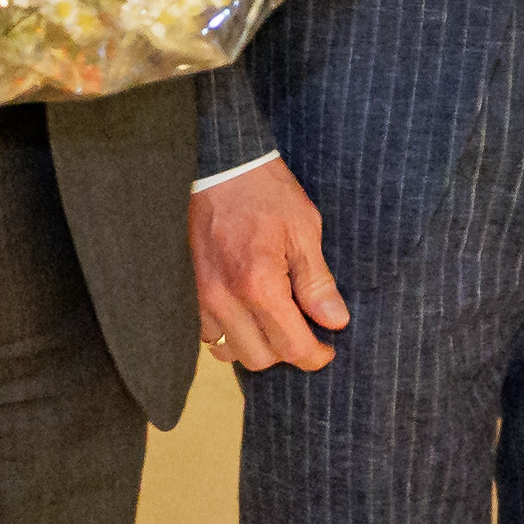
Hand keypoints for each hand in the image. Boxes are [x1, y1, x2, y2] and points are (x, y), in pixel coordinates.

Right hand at [191, 158, 346, 371]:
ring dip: (256, 346)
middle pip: (259, 358)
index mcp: (259, 284)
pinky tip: (247, 315)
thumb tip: (335, 321)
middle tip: (305, 331)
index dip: (315, 356)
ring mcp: (201, 297)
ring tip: (274, 323)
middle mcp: (225, 299)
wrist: (220, 166)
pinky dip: (230, 335)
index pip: (291, 346)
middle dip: (287, 352)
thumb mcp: (304, 230)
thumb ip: (317, 281)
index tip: (327, 349)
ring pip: (229, 352)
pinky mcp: (188, 291)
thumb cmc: (265, 191)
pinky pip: (207, 335)